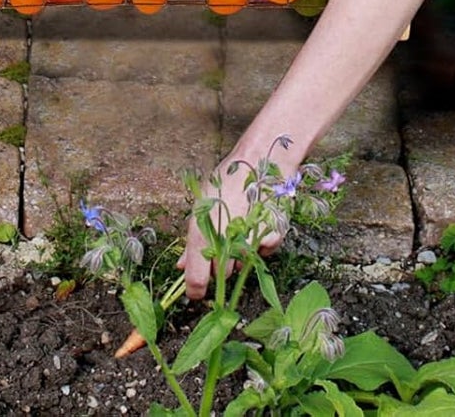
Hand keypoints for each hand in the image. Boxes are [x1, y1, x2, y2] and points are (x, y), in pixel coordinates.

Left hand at [177, 155, 284, 301]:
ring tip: (239, 226)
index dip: (196, 289)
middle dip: (219, 264)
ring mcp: (250, 241)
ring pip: (241, 264)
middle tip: (222, 241)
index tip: (196, 293)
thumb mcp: (202, 205)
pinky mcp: (272, 238)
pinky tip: (256, 223)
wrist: (260, 161)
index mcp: (203, 233)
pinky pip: (262, 252)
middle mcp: (226, 242)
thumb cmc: (227, 180)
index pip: (197, 278)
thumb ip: (192, 240)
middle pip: (222, 273)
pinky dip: (260, 242)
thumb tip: (182, 265)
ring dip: (239, 253)